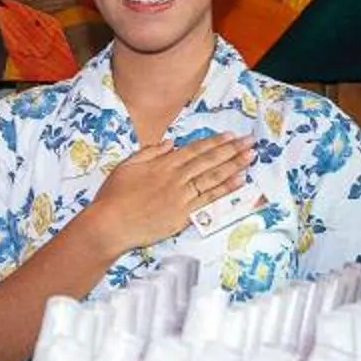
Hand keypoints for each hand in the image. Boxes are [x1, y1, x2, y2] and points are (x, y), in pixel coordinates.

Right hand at [87, 134, 256, 254]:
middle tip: (250, 142)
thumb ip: (149, 152)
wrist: (109, 224)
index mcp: (162, 164)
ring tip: (250, 158)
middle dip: (231, 150)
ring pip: (212, 178)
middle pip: (208, 161)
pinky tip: (238, 183)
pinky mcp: (182, 216)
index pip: (194, 150)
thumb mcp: (126, 166)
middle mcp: (175, 178)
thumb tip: (169, 143)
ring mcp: (181, 197)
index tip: (230, 136)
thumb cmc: (113, 196)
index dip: (214, 142)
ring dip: (234, 166)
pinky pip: (208, 200)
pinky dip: (225, 191)